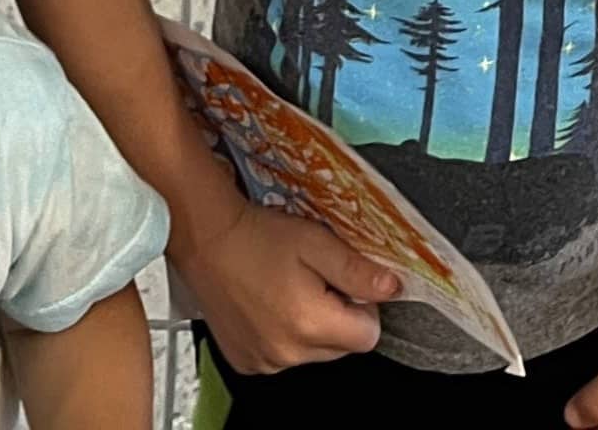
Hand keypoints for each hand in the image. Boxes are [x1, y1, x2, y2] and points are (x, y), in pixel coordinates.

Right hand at [176, 198, 395, 371]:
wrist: (204, 237)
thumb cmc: (256, 234)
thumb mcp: (314, 241)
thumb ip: (357, 269)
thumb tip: (392, 288)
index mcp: (309, 324)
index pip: (368, 335)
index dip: (363, 305)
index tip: (343, 281)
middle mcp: (287, 353)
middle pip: (341, 347)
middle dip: (336, 314)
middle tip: (313, 278)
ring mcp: (265, 362)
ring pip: (313, 352)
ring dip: (310, 326)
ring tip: (286, 287)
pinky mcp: (247, 362)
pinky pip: (283, 356)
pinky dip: (284, 334)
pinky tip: (268, 303)